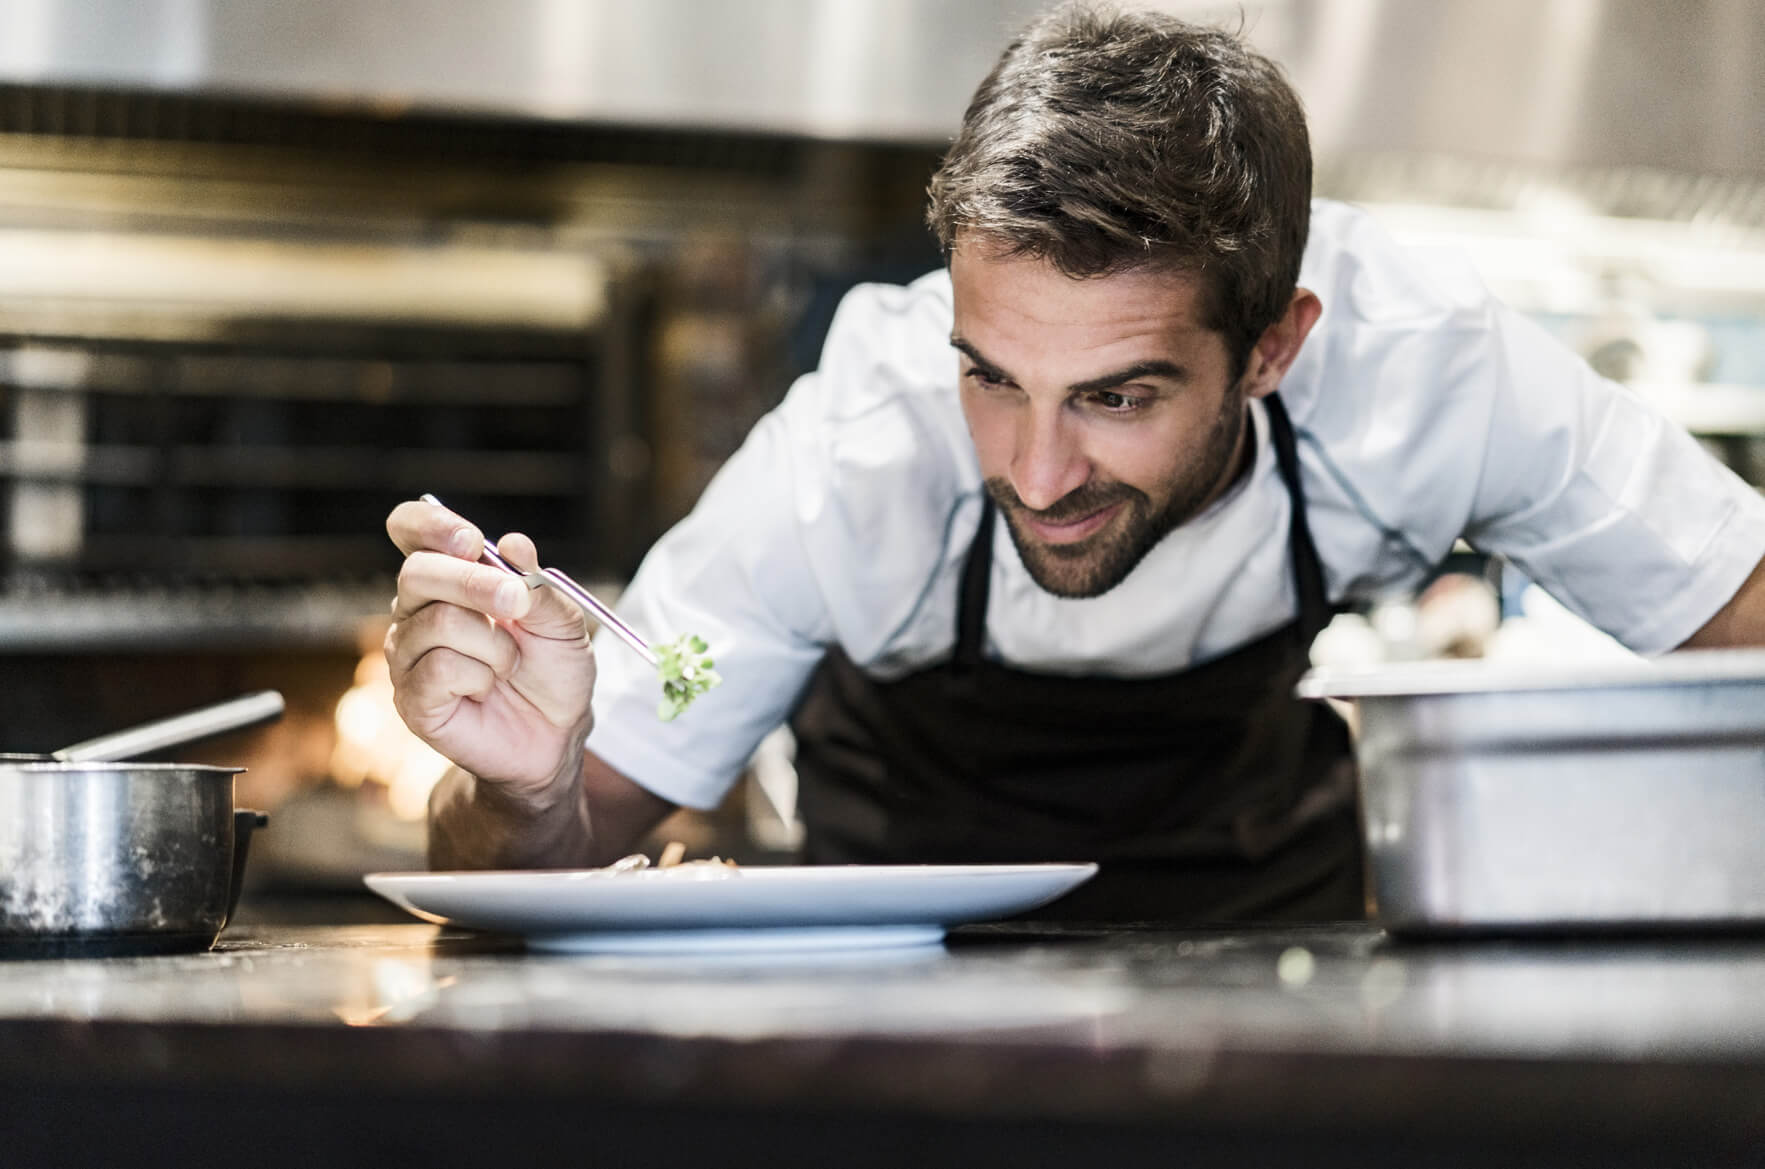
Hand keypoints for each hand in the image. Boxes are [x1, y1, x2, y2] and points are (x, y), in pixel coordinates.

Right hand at [384, 499, 596, 799]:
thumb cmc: (553, 671)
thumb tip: (512, 544)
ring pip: (436, 623)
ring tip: (509, 663)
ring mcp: (407, 655)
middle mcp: (417, 610)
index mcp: (449, 578)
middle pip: (418, 572)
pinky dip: (479, 676)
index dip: (429, 525)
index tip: (470, 540)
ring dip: (492, 643)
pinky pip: (437, 669)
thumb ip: (538, 585)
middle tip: (517, 603)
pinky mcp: (411, 698)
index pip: (410, 530)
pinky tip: (486, 689)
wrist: (556, 736)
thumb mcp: (562, 622)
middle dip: (475, 584)